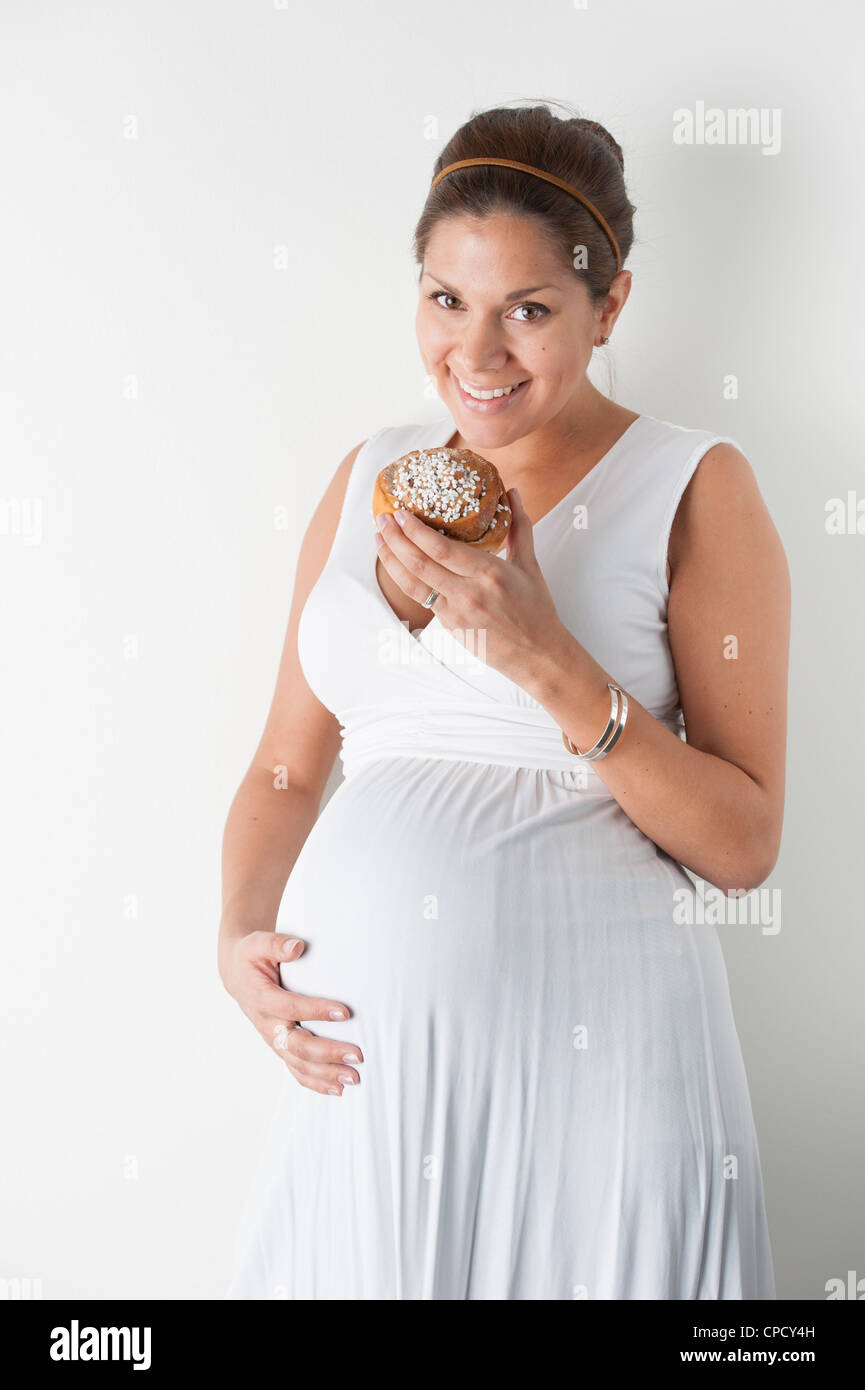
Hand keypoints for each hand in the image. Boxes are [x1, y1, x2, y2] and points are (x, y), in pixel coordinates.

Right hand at [220, 930, 362, 1095]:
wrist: (237, 973)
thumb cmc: (252, 956)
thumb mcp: (258, 943)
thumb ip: (276, 944)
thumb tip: (297, 947)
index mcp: (262, 998)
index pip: (291, 1007)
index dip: (317, 1011)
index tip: (345, 1011)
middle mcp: (267, 1024)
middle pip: (297, 1045)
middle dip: (328, 1053)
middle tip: (358, 1055)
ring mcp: (274, 1038)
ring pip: (298, 1063)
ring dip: (326, 1073)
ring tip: (354, 1078)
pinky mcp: (280, 1046)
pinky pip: (296, 1070)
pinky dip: (315, 1082)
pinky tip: (337, 1089)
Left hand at [374, 489, 570, 691]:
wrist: (538, 654)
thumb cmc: (536, 610)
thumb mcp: (529, 566)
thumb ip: (520, 528)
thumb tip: (512, 492)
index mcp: (489, 573)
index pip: (442, 548)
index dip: (415, 530)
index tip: (402, 513)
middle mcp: (468, 593)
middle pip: (420, 563)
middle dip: (395, 539)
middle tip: (382, 520)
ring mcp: (456, 613)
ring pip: (413, 583)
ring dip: (391, 560)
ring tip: (379, 540)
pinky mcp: (450, 627)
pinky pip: (421, 599)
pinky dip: (405, 579)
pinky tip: (397, 565)